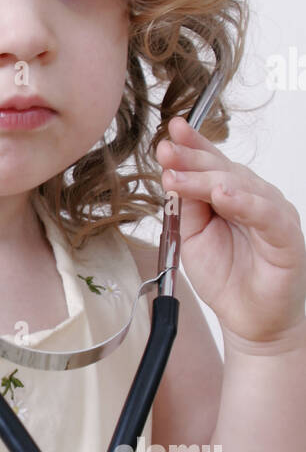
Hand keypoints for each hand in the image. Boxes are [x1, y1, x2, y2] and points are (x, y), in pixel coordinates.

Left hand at [157, 117, 305, 349]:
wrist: (249, 318)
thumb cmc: (226, 276)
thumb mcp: (192, 237)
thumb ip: (186, 207)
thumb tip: (172, 173)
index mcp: (231, 193)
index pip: (211, 162)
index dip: (192, 146)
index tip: (168, 132)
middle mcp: (254, 197)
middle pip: (222, 169)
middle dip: (191, 159)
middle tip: (166, 151)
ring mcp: (272, 214)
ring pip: (241, 186)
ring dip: (207, 179)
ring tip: (180, 175)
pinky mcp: (286, 236)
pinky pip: (266, 215)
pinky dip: (244, 202)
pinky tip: (223, 195)